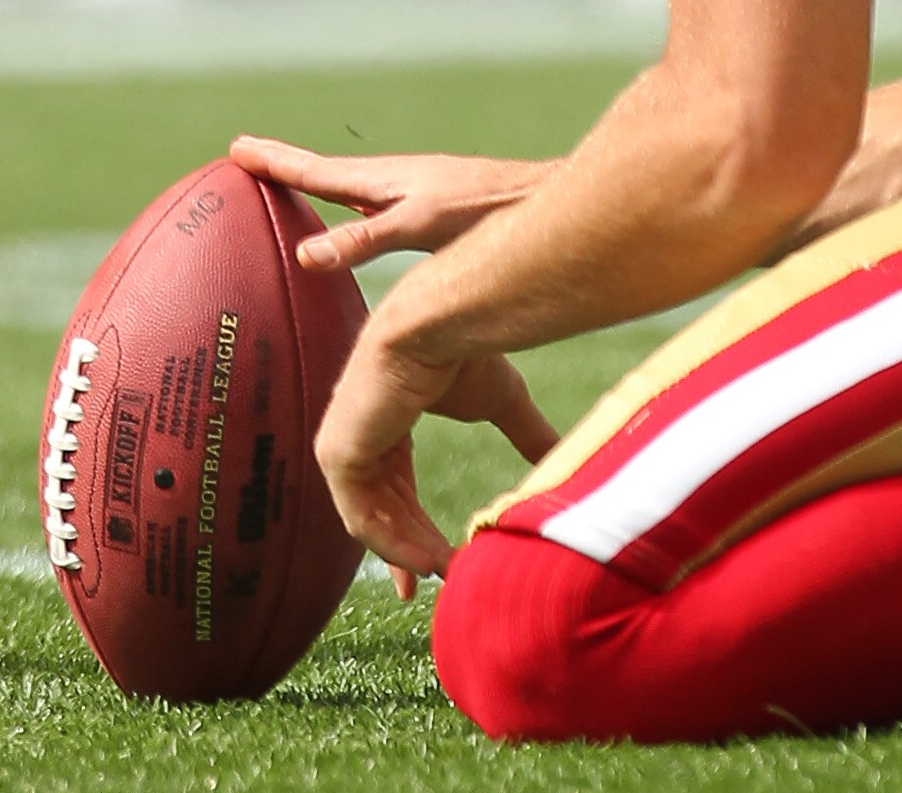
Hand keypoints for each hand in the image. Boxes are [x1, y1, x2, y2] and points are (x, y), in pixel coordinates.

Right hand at [231, 136, 551, 275]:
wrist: (549, 203)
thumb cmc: (489, 212)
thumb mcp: (419, 225)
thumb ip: (364, 241)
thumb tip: (305, 255)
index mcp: (385, 181)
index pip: (317, 171)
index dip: (276, 163)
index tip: (235, 148)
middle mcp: (396, 183)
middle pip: (329, 173)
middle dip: (287, 167)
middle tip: (246, 154)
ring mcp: (418, 195)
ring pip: (355, 189)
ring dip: (320, 185)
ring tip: (295, 184)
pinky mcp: (440, 214)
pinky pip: (379, 209)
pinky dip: (353, 211)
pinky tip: (364, 226)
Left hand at [312, 322, 557, 590]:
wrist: (437, 324)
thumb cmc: (464, 352)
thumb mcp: (503, 402)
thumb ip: (527, 434)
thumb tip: (564, 458)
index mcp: (388, 418)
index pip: (391, 484)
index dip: (413, 527)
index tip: (439, 564)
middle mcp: (361, 431)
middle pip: (379, 506)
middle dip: (408, 548)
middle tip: (445, 577)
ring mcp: (344, 441)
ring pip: (369, 517)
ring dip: (406, 550)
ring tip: (446, 572)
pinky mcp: (338, 452)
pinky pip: (357, 515)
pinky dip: (389, 544)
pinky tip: (425, 560)